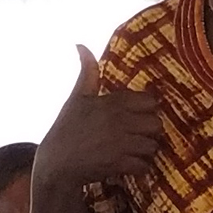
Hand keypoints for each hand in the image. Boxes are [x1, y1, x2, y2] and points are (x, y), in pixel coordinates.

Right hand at [35, 45, 162, 188]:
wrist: (56, 163)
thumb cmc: (66, 128)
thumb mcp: (76, 97)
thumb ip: (87, 72)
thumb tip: (80, 44)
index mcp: (113, 102)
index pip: (150, 101)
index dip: (147, 110)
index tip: (139, 116)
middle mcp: (120, 120)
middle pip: (156, 124)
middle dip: (150, 131)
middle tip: (140, 135)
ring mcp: (121, 143)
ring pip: (152, 146)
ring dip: (146, 150)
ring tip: (135, 150)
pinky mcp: (119, 164)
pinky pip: (144, 166)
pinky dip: (140, 168)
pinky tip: (130, 164)